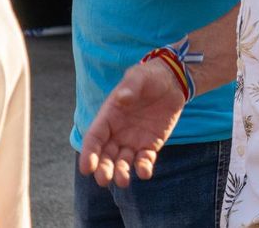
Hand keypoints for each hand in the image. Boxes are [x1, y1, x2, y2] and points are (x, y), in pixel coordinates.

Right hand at [78, 60, 185, 186]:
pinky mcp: (150, 144)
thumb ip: (130, 88)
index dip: (89, 153)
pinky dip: (143, 167)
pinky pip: (145, 159)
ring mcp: (133, 140)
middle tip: (104, 180)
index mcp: (108, 116)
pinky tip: (144, 172)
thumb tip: (121, 98)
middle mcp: (117, 132)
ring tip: (123, 181)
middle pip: (105, 155)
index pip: (94, 138)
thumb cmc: (149, 77)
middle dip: (103, 168)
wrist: (172, 81)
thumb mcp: (139, 77)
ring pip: (122, 161)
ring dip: (121, 172)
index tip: (86, 167)